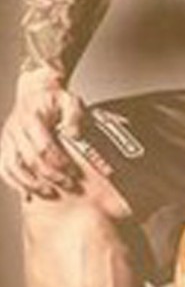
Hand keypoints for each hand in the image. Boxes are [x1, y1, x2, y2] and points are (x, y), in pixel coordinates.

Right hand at [0, 68, 82, 196]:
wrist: (35, 91)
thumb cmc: (55, 99)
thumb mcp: (70, 101)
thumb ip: (75, 116)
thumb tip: (74, 135)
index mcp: (33, 119)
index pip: (43, 146)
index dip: (58, 162)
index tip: (74, 172)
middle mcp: (16, 129)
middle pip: (30, 159)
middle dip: (51, 175)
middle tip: (69, 184)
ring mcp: (7, 139)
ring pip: (14, 167)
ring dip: (32, 183)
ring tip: (50, 192)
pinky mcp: (4, 146)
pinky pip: (4, 168)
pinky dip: (14, 183)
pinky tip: (27, 194)